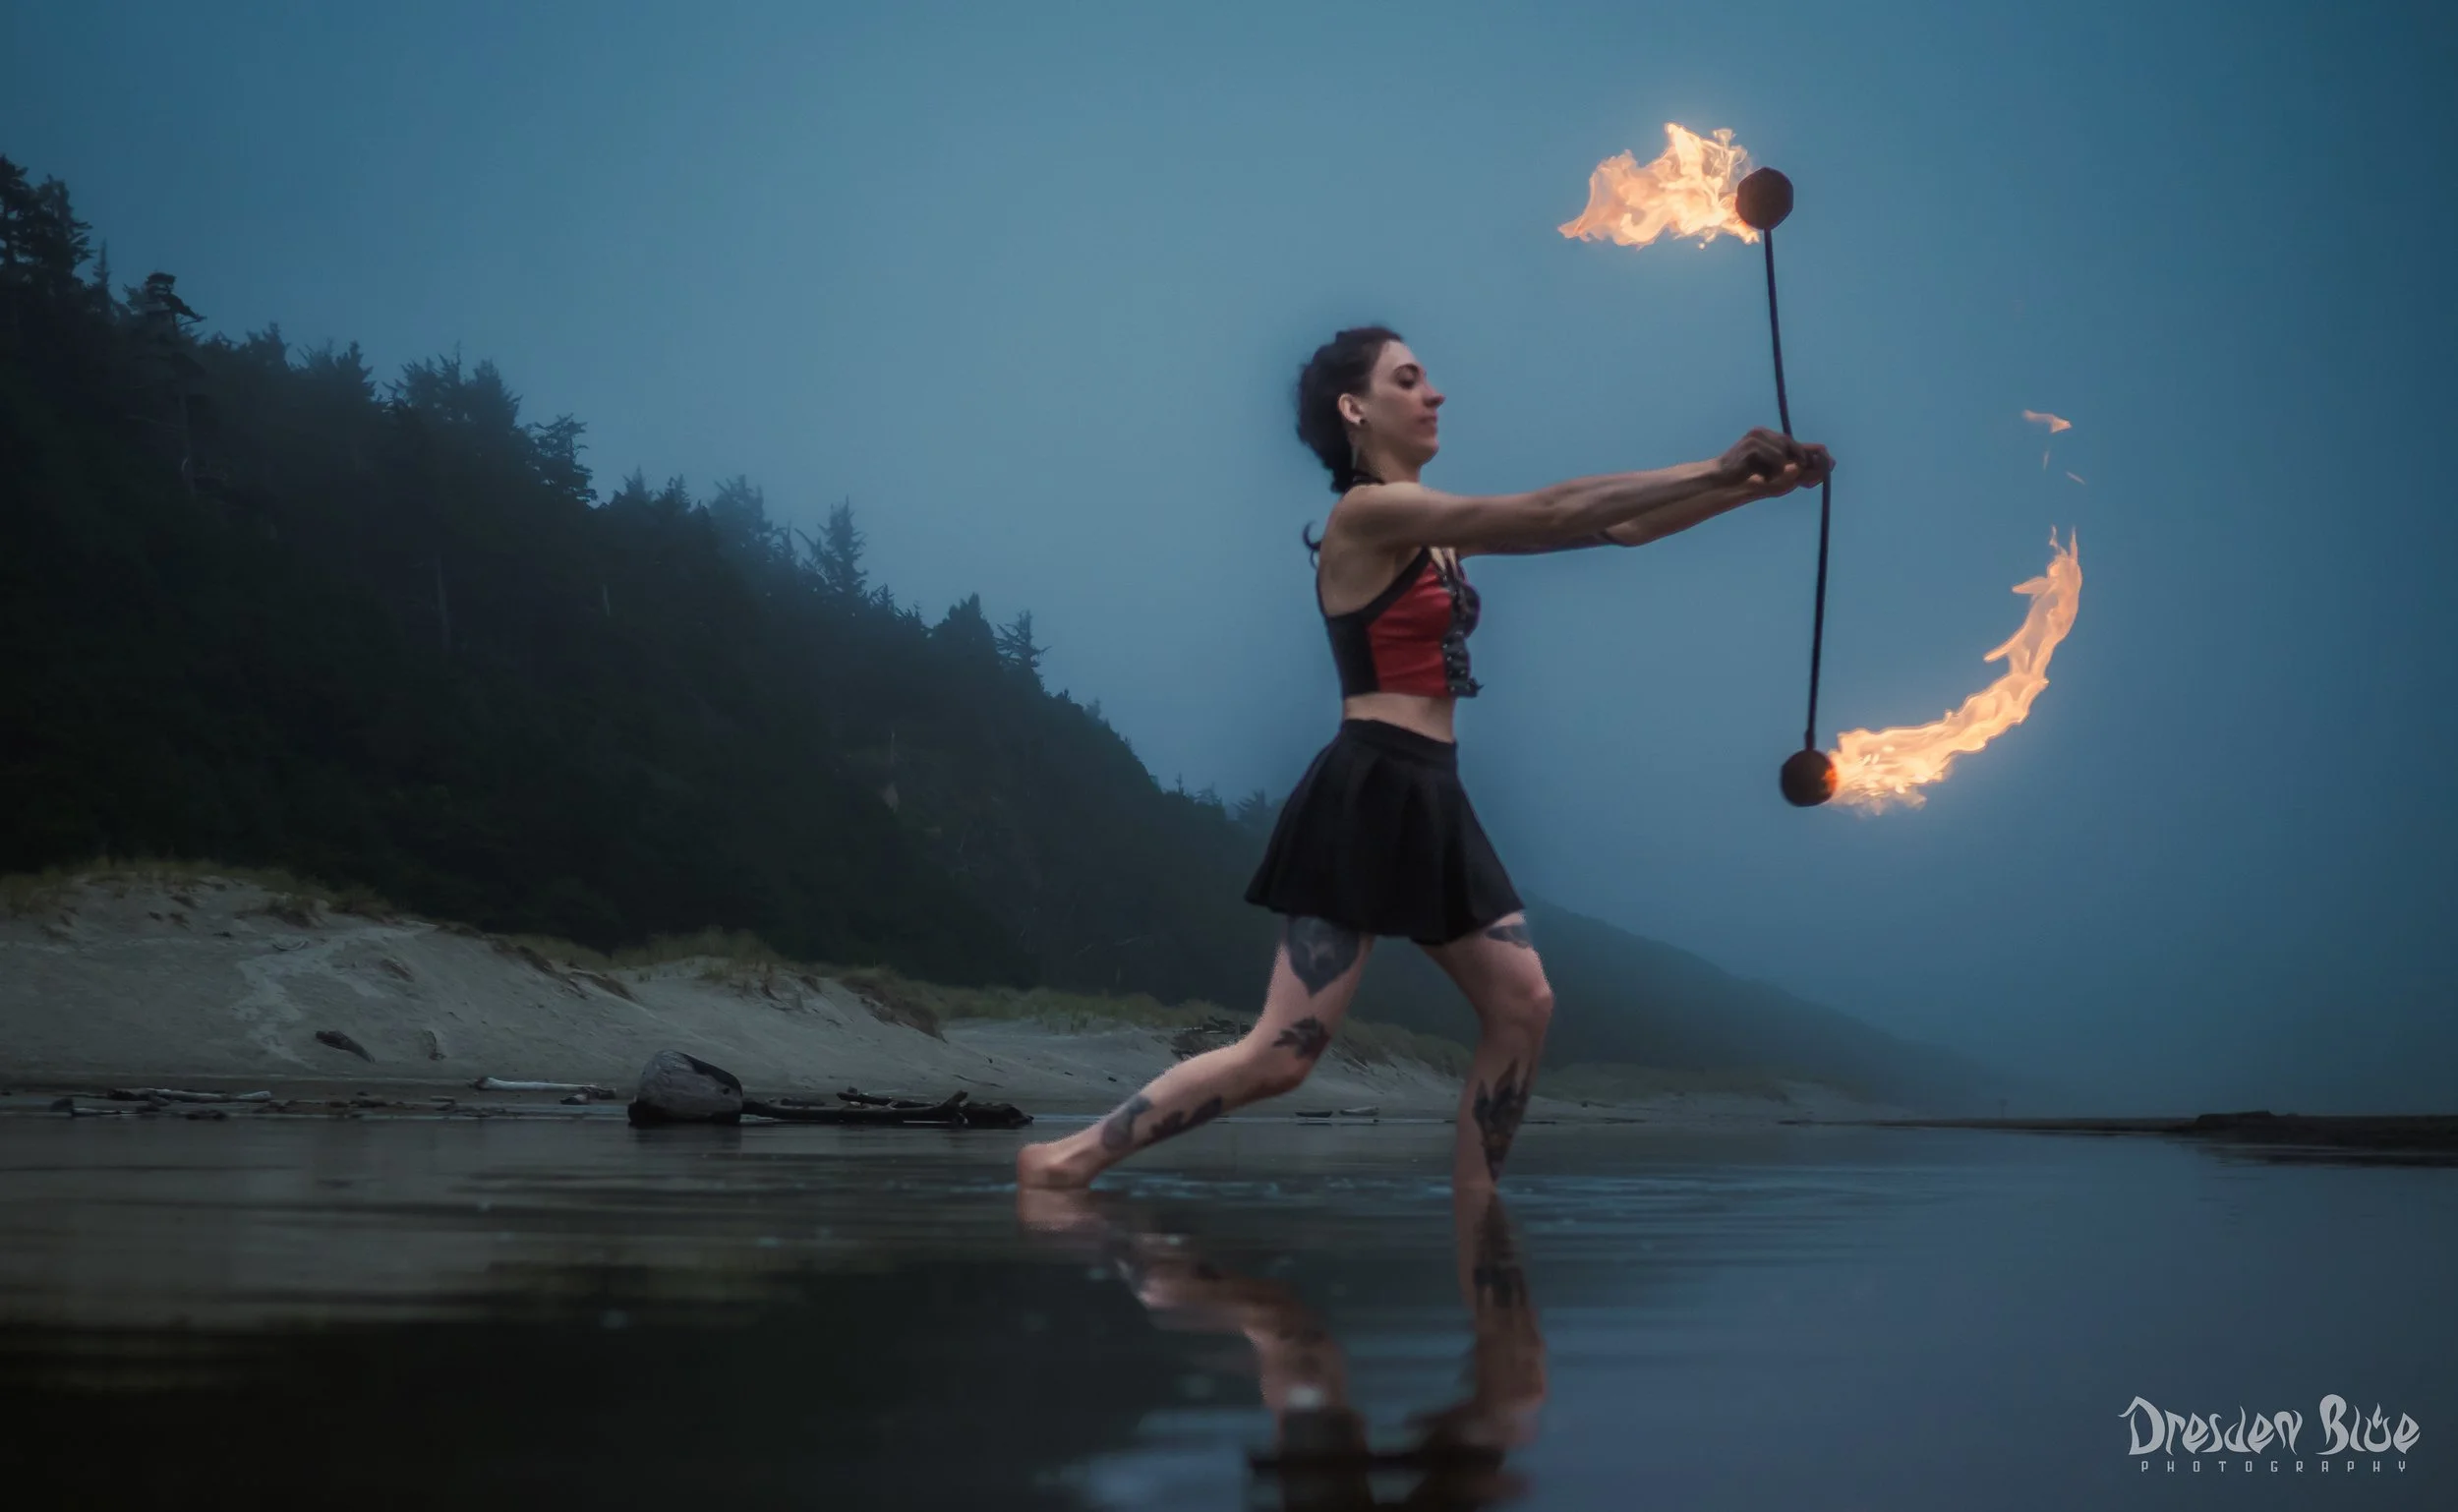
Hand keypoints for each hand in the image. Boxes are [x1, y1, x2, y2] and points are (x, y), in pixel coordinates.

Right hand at [1718, 428, 1832, 498]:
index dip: (1814, 455)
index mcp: (1772, 439)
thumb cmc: (1750, 481)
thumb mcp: (1780, 478)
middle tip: (1803, 481)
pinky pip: (1776, 458)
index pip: (1799, 445)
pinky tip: (1759, 476)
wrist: (1722, 484)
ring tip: (1765, 478)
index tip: (1829, 465)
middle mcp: (1765, 433)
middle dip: (1803, 462)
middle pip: (1795, 445)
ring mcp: (1758, 436)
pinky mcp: (1752, 443)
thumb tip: (1829, 463)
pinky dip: (1772, 470)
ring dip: (1781, 470)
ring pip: (1785, 452)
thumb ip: (1802, 472)